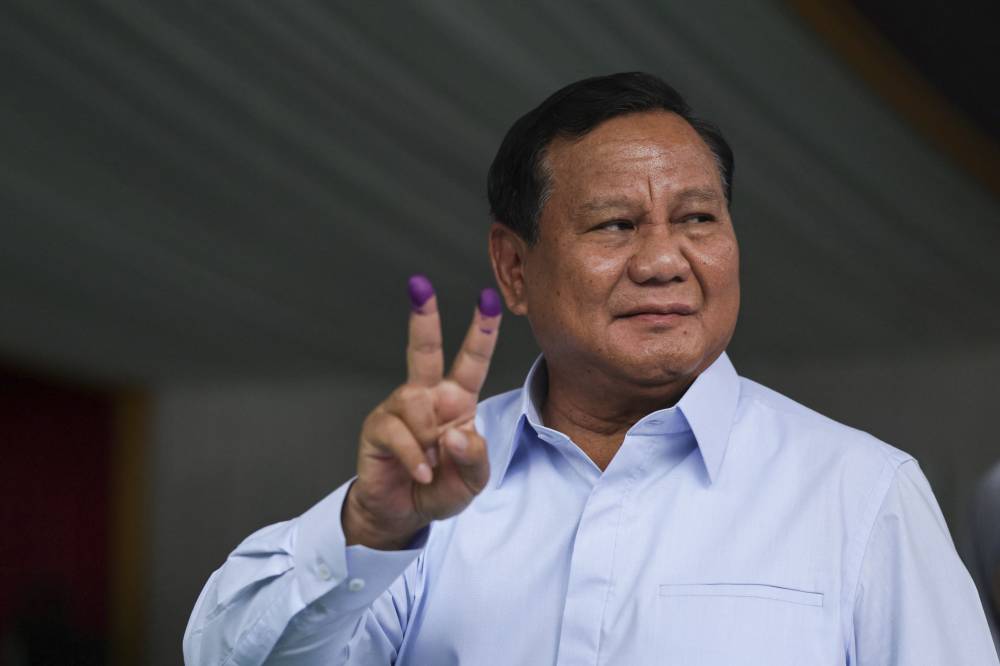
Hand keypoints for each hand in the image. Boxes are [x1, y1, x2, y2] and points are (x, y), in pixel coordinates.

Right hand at [343, 275, 502, 549]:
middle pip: (424, 350)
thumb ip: (474, 457)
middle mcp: (427, 398)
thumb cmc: (441, 488)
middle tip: (420, 285)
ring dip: (428, 439)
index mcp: (457, 402)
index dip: (482, 331)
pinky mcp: (378, 428)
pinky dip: (415, 457)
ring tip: (431, 465)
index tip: (489, 300)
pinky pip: (400, 433)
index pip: (472, 361)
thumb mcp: (473, 479)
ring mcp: (400, 410)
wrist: (403, 513)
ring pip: (416, 403)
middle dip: (423, 316)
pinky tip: (420, 472)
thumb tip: (455, 432)